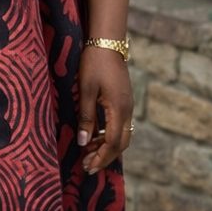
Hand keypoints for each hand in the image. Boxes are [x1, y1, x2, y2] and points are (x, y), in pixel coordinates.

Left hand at [77, 45, 132, 173]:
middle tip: (87, 167)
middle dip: (105, 157)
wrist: (108, 42)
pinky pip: (120, 125)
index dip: (101, 158)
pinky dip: (109, 136)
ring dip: (106, 147)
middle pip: (121, 143)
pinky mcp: (124, 101)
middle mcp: (128, 110)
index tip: (87, 168)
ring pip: (122, 135)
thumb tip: (83, 143)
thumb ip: (86, 117)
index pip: (112, 143)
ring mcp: (128, 105)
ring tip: (88, 153)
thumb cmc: (94, 64)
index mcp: (119, 109)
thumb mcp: (86, 90)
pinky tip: (95, 137)